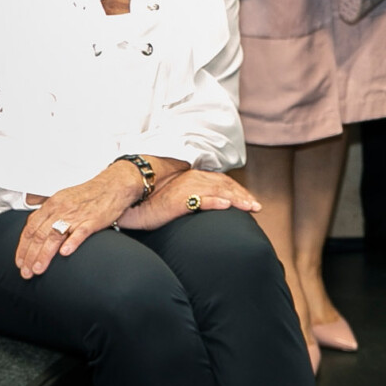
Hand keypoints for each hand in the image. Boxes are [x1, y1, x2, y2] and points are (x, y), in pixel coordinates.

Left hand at [14, 164, 142, 277]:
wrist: (113, 186)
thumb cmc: (88, 193)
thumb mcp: (62, 195)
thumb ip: (44, 202)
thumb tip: (29, 206)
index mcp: (52, 204)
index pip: (31, 228)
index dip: (23, 247)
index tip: (20, 261)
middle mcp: (61, 210)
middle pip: (40, 235)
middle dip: (30, 256)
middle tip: (26, 272)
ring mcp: (76, 215)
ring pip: (55, 236)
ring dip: (44, 255)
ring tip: (38, 269)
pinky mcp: (92, 221)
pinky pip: (80, 232)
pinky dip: (71, 243)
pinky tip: (64, 253)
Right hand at [124, 167, 261, 229]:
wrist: (129, 200)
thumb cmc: (148, 203)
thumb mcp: (173, 199)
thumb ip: (189, 199)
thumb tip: (200, 205)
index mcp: (191, 178)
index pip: (220, 181)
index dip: (236, 190)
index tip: (249, 201)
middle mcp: (191, 179)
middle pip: (224, 186)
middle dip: (242, 195)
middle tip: (256, 207)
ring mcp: (185, 189)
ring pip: (217, 191)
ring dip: (236, 199)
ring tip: (250, 207)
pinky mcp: (177, 200)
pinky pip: (199, 199)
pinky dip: (214, 201)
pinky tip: (226, 206)